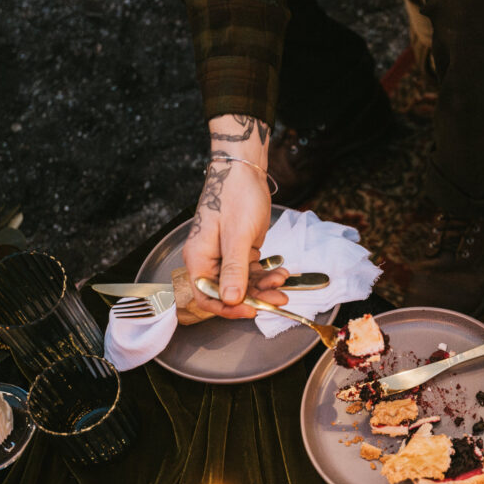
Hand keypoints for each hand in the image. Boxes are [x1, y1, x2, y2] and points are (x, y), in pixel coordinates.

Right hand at [182, 114, 283, 317]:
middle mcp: (210, 260)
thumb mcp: (237, 236)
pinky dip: (267, 274)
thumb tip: (230, 300)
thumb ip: (234, 269)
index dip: (228, 308)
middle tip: (278, 299)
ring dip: (265, 286)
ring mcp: (226, 256)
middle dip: (255, 297)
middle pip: (229, 292)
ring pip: (245, 283)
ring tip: (284, 282)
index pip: (207, 295)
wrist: (245, 172)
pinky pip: (253, 271)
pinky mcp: (242, 251)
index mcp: (199, 258)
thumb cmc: (235, 198)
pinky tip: (282, 272)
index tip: (251, 311)